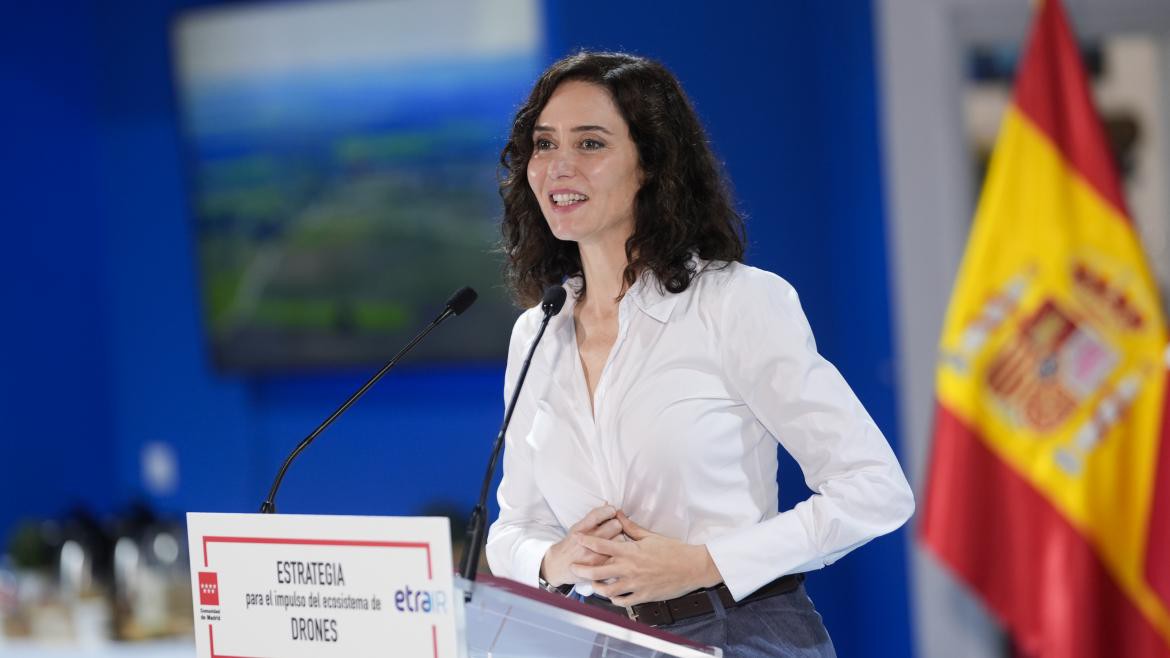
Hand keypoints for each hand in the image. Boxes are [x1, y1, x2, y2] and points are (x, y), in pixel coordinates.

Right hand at [540, 505, 623, 586]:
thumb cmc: (570, 544)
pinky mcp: (601, 566)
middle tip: (613, 527)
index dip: (609, 510)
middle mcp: (586, 542)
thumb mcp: (576, 528)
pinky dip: (618, 549)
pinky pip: (618, 552)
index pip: (598, 515)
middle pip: (614, 525)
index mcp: (579, 530)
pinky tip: (614, 549)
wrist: (559, 566)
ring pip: (620, 539)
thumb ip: (592, 517)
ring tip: (613, 539)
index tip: (612, 511)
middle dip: (616, 523)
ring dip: (619, 537)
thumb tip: (607, 504)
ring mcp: (594, 555)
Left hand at [569, 510, 722, 605]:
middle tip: (573, 568)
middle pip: (597, 572)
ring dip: (596, 587)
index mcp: (631, 552)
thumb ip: (630, 527)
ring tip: (592, 584)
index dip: (586, 541)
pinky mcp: (643, 596)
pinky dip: (614, 599)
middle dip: (582, 570)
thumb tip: (618, 514)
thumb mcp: (650, 536)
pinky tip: (612, 595)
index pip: (602, 545)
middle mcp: (630, 569)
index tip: (576, 538)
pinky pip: (622, 601)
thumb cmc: (673, 551)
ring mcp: (635, 585)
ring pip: (607, 590)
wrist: (692, 567)